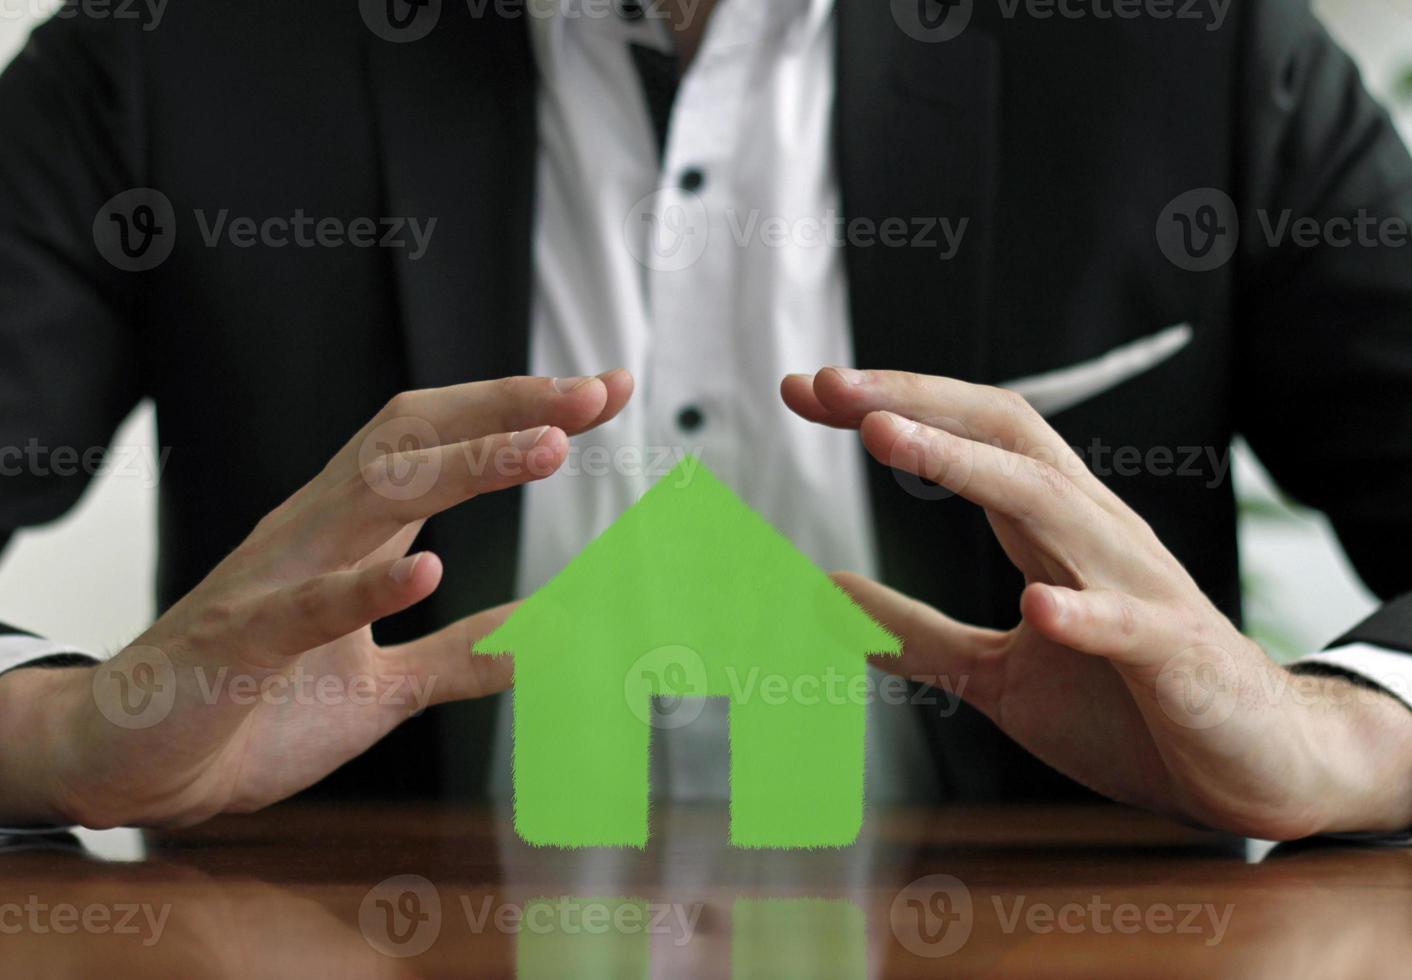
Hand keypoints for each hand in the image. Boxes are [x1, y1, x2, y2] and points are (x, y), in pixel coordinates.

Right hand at [5, 371, 632, 828]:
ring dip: (463, 467)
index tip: (604, 393)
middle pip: (413, 438)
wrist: (133, 762)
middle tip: (593, 394)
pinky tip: (427, 569)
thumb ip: (462, 655)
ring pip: (371, 495)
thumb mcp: (384, 687)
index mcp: (349, 534)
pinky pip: (303, 605)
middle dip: (505, 408)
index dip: (518, 413)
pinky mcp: (237, 643)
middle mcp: (316, 533)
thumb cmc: (250, 708)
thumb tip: (548, 636)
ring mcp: (275, 580)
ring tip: (547, 448)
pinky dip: (365, 587)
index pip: (439, 444)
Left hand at [783, 367, 1411, 838]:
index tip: (806, 391)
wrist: (1256, 765)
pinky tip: (1036, 609)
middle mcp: (1096, 536)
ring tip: (886, 437)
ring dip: (967, 466)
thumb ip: (916, 635)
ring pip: (1055, 503)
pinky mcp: (1178, 657)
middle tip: (828, 384)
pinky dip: (1083, 615)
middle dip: (916, 401)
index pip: (972, 439)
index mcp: (1055, 532)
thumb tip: (825, 594)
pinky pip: (1130, 626)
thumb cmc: (1130, 707)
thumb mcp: (997, 674)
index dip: (892, 407)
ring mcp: (1141, 589)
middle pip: (1008, 434)